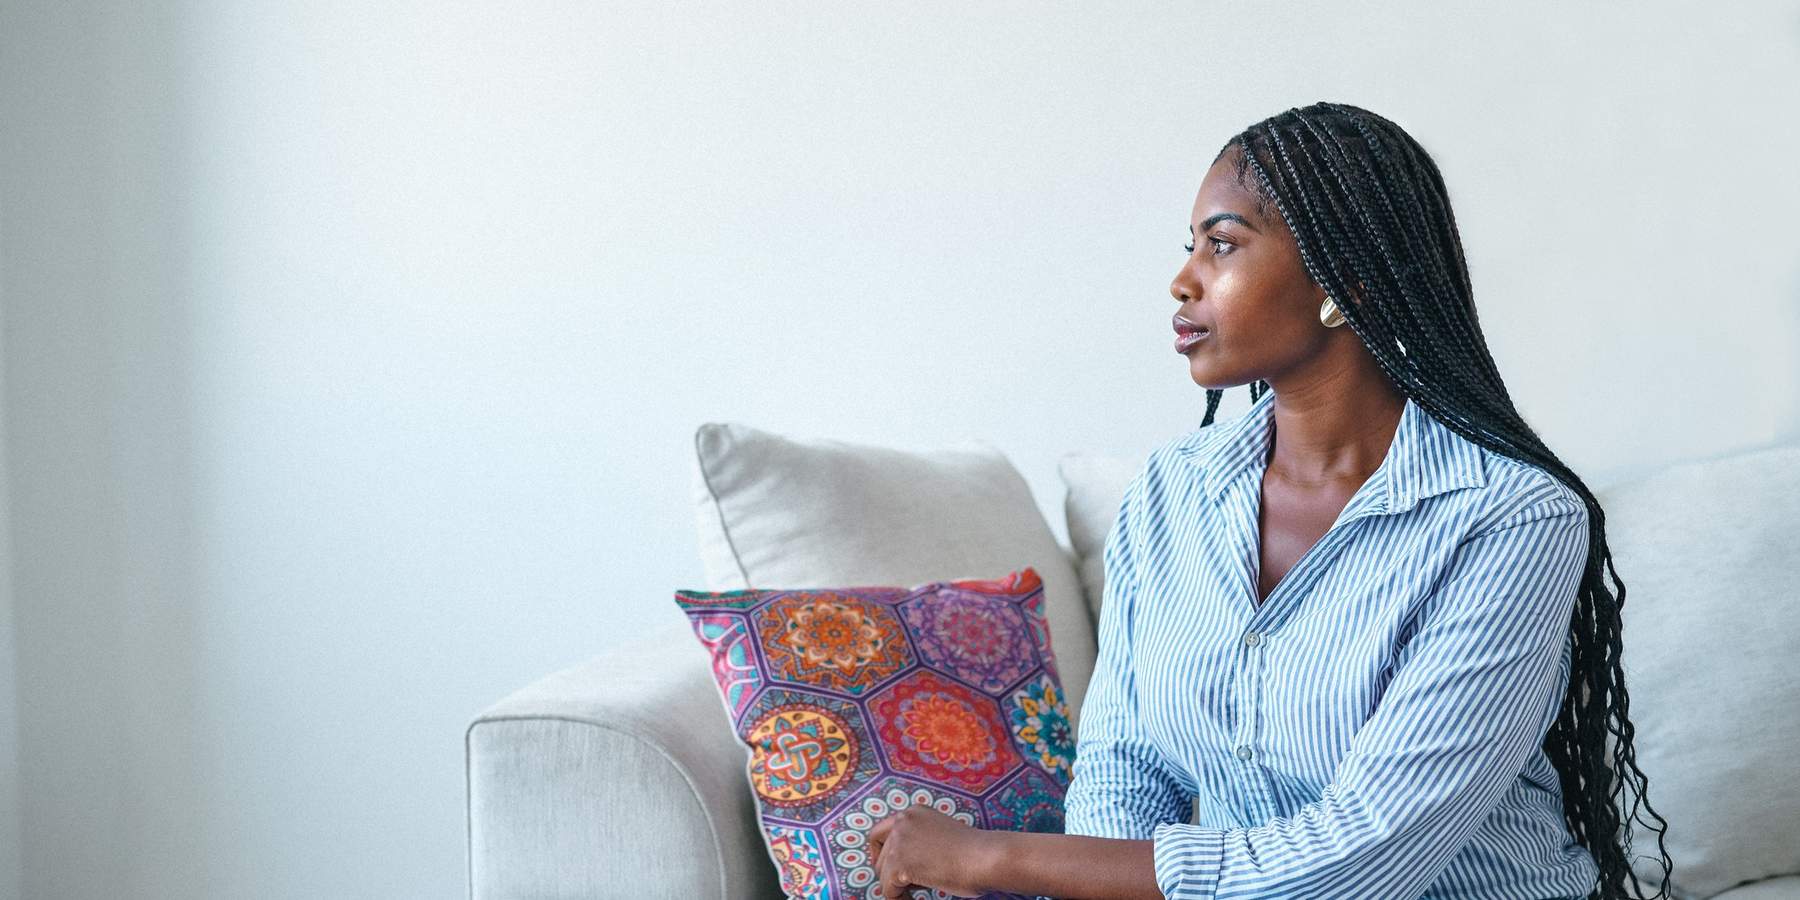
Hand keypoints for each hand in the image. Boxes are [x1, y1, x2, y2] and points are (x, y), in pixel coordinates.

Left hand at [866, 805, 994, 898]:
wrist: (985, 857)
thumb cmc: (973, 852)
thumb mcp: (940, 834)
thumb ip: (918, 841)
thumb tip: (900, 865)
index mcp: (913, 813)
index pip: (879, 833)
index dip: (881, 855)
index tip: (890, 870)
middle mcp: (902, 821)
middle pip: (879, 856)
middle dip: (890, 873)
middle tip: (909, 886)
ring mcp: (899, 841)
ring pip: (882, 875)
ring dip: (897, 887)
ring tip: (917, 893)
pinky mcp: (899, 864)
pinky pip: (887, 891)